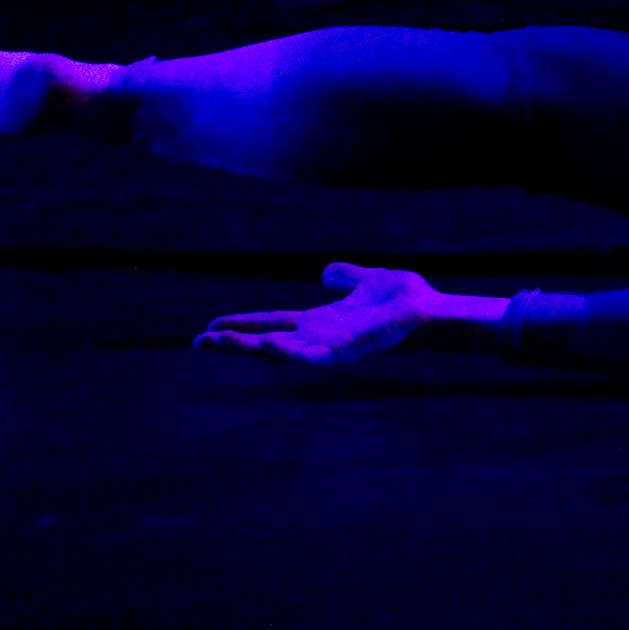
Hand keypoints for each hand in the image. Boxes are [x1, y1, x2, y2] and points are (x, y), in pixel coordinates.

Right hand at [196, 261, 498, 365]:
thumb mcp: (366, 280)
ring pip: (280, 353)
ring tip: (219, 343)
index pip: (270, 324)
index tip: (209, 328)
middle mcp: (318, 337)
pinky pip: (310, 358)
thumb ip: (345, 277)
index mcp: (318, 322)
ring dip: (249, 349)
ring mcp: (330, 348)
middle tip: (197, 342)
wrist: (432, 310)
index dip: (241, 325)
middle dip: (232, 344)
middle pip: (265, 342)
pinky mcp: (346, 352)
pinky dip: (288, 354)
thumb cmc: (405, 300)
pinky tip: (266, 346)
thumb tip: (325, 271)